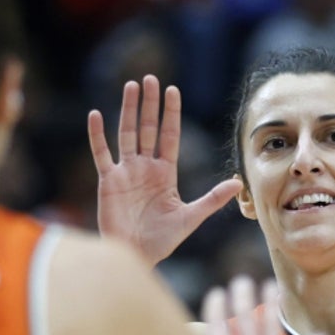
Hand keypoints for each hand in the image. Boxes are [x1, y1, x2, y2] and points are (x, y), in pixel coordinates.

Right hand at [88, 75, 240, 264]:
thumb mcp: (191, 218)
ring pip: (126, 134)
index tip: (172, 90)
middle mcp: (144, 168)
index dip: (170, 113)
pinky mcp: (108, 182)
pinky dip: (97, 135)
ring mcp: (125, 173)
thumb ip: (212, 198)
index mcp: (164, 173)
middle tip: (150, 78)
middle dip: (149, 104)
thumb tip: (239, 182)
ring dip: (128, 110)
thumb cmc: (161, 241)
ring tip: (130, 86)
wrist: (135, 256)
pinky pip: (101, 154)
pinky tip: (95, 115)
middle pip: (147, 128)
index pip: (169, 135)